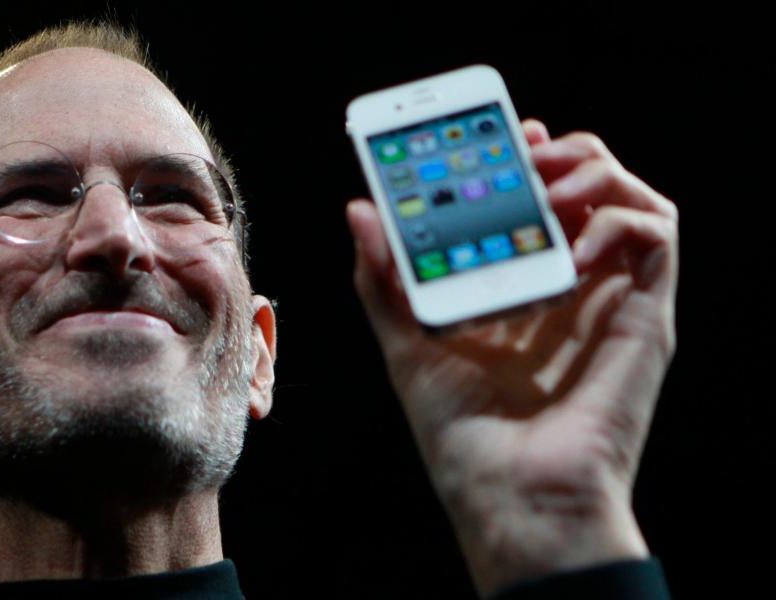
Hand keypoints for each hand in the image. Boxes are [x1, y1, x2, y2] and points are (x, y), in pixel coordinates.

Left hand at [346, 119, 677, 596]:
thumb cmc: (462, 434)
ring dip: (594, 171)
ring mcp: (608, 298)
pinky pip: (655, 235)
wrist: (510, 495)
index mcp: (518, 289)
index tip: (504, 134)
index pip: (535, 203)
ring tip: (550, 187)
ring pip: (631, 198)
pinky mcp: (645, 314)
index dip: (527, 159)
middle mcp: (568, 287)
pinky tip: (576, 245)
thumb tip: (360, 213)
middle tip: (527, 149)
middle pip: (587, 188)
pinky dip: (619, 218)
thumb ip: (385, 280)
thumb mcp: (406, 345)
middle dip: (561, 153)